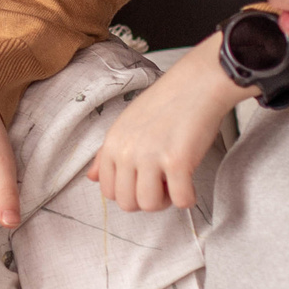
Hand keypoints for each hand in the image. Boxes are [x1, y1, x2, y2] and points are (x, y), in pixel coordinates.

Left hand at [89, 35, 247, 211]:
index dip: (128, 192)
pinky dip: (187, 198)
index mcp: (113, 143)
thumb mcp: (127, 124)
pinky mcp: (177, 161)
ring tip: (175, 182)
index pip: (107, 190)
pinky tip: (190, 184)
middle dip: (146, 199)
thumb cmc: (166, 102)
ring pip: (149, 205)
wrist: (197, 84)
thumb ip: (107, 153)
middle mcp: (127, 151)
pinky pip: (180, 200)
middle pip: (127, 203)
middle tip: (162, 184)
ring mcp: (151, 157)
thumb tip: (92, 177)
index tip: (143, 182)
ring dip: (165, 201)